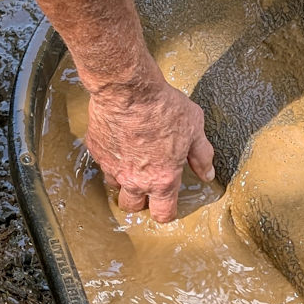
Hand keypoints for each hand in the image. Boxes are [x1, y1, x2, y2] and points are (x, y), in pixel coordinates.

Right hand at [84, 68, 215, 223]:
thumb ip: (201, 155)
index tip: (167, 204)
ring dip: (123, 180)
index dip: (165, 212)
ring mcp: (112, 167)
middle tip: (147, 185)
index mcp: (162, 179)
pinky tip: (118, 143)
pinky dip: (111, 157)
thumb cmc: (164, 108)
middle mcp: (135, 179)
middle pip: (133, 206)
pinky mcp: (97, 151)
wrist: (129, 90)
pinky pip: (103, 162)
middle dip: (140, 200)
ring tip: (132, 163)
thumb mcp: (194, 128)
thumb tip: (207, 174)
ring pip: (115, 186)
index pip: (162, 213)